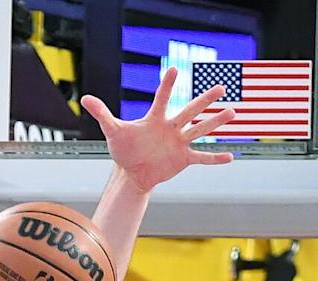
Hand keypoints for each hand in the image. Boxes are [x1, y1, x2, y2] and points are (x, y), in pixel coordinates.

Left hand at [81, 66, 235, 192]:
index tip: (173, 70)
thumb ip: (103, 114)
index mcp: (156, 119)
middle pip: (190, 111)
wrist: (132, 173)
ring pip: (200, 130)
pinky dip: (215, 158)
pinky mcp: (183, 159)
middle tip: (220, 87)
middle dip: (205, 101)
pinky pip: (201, 158)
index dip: (167, 86)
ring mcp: (179, 143)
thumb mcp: (113, 132)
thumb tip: (84, 98)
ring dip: (216, 123)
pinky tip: (230, 157)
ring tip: (233, 113)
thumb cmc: (124, 150)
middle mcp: (171, 128)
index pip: (162, 99)